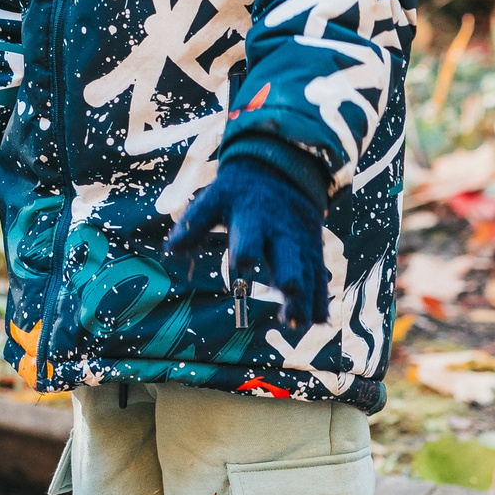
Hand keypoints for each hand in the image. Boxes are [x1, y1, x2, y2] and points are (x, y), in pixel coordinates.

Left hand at [166, 157, 324, 331]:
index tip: (243, 262)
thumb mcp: (215, 198)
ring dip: (305, 296)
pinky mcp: (312, 251)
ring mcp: (299, 241)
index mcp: (253, 215)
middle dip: (290, 271)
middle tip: (290, 290)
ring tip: (298, 324)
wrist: (282, 171)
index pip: (249, 231)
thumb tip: (172, 248)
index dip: (246, 245)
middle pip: (287, 252)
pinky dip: (321, 297)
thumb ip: (195, 222)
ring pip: (306, 269)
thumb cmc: (238, 192)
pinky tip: (320, 321)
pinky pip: (319, 275)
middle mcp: (280, 230)